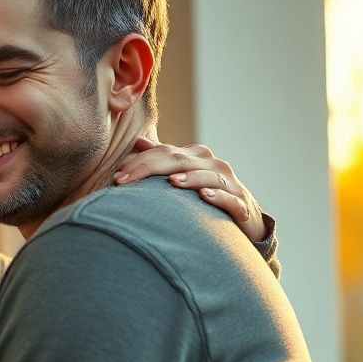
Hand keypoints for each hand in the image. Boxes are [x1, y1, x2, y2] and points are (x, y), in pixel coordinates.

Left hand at [115, 139, 267, 241]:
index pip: (165, 152)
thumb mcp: (185, 174)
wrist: (245, 219)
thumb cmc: (207, 195)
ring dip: (189, 178)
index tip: (117, 176)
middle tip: (125, 179)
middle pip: (181, 161)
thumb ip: (163, 159)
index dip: (140, 162)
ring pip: (208, 176)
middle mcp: (214, 166)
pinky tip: (203, 196)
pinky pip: (230, 198)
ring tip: (170, 181)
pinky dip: (217, 196)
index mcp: (197, 157)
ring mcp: (229, 184)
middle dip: (151, 168)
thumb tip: (138, 142)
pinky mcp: (240, 204)